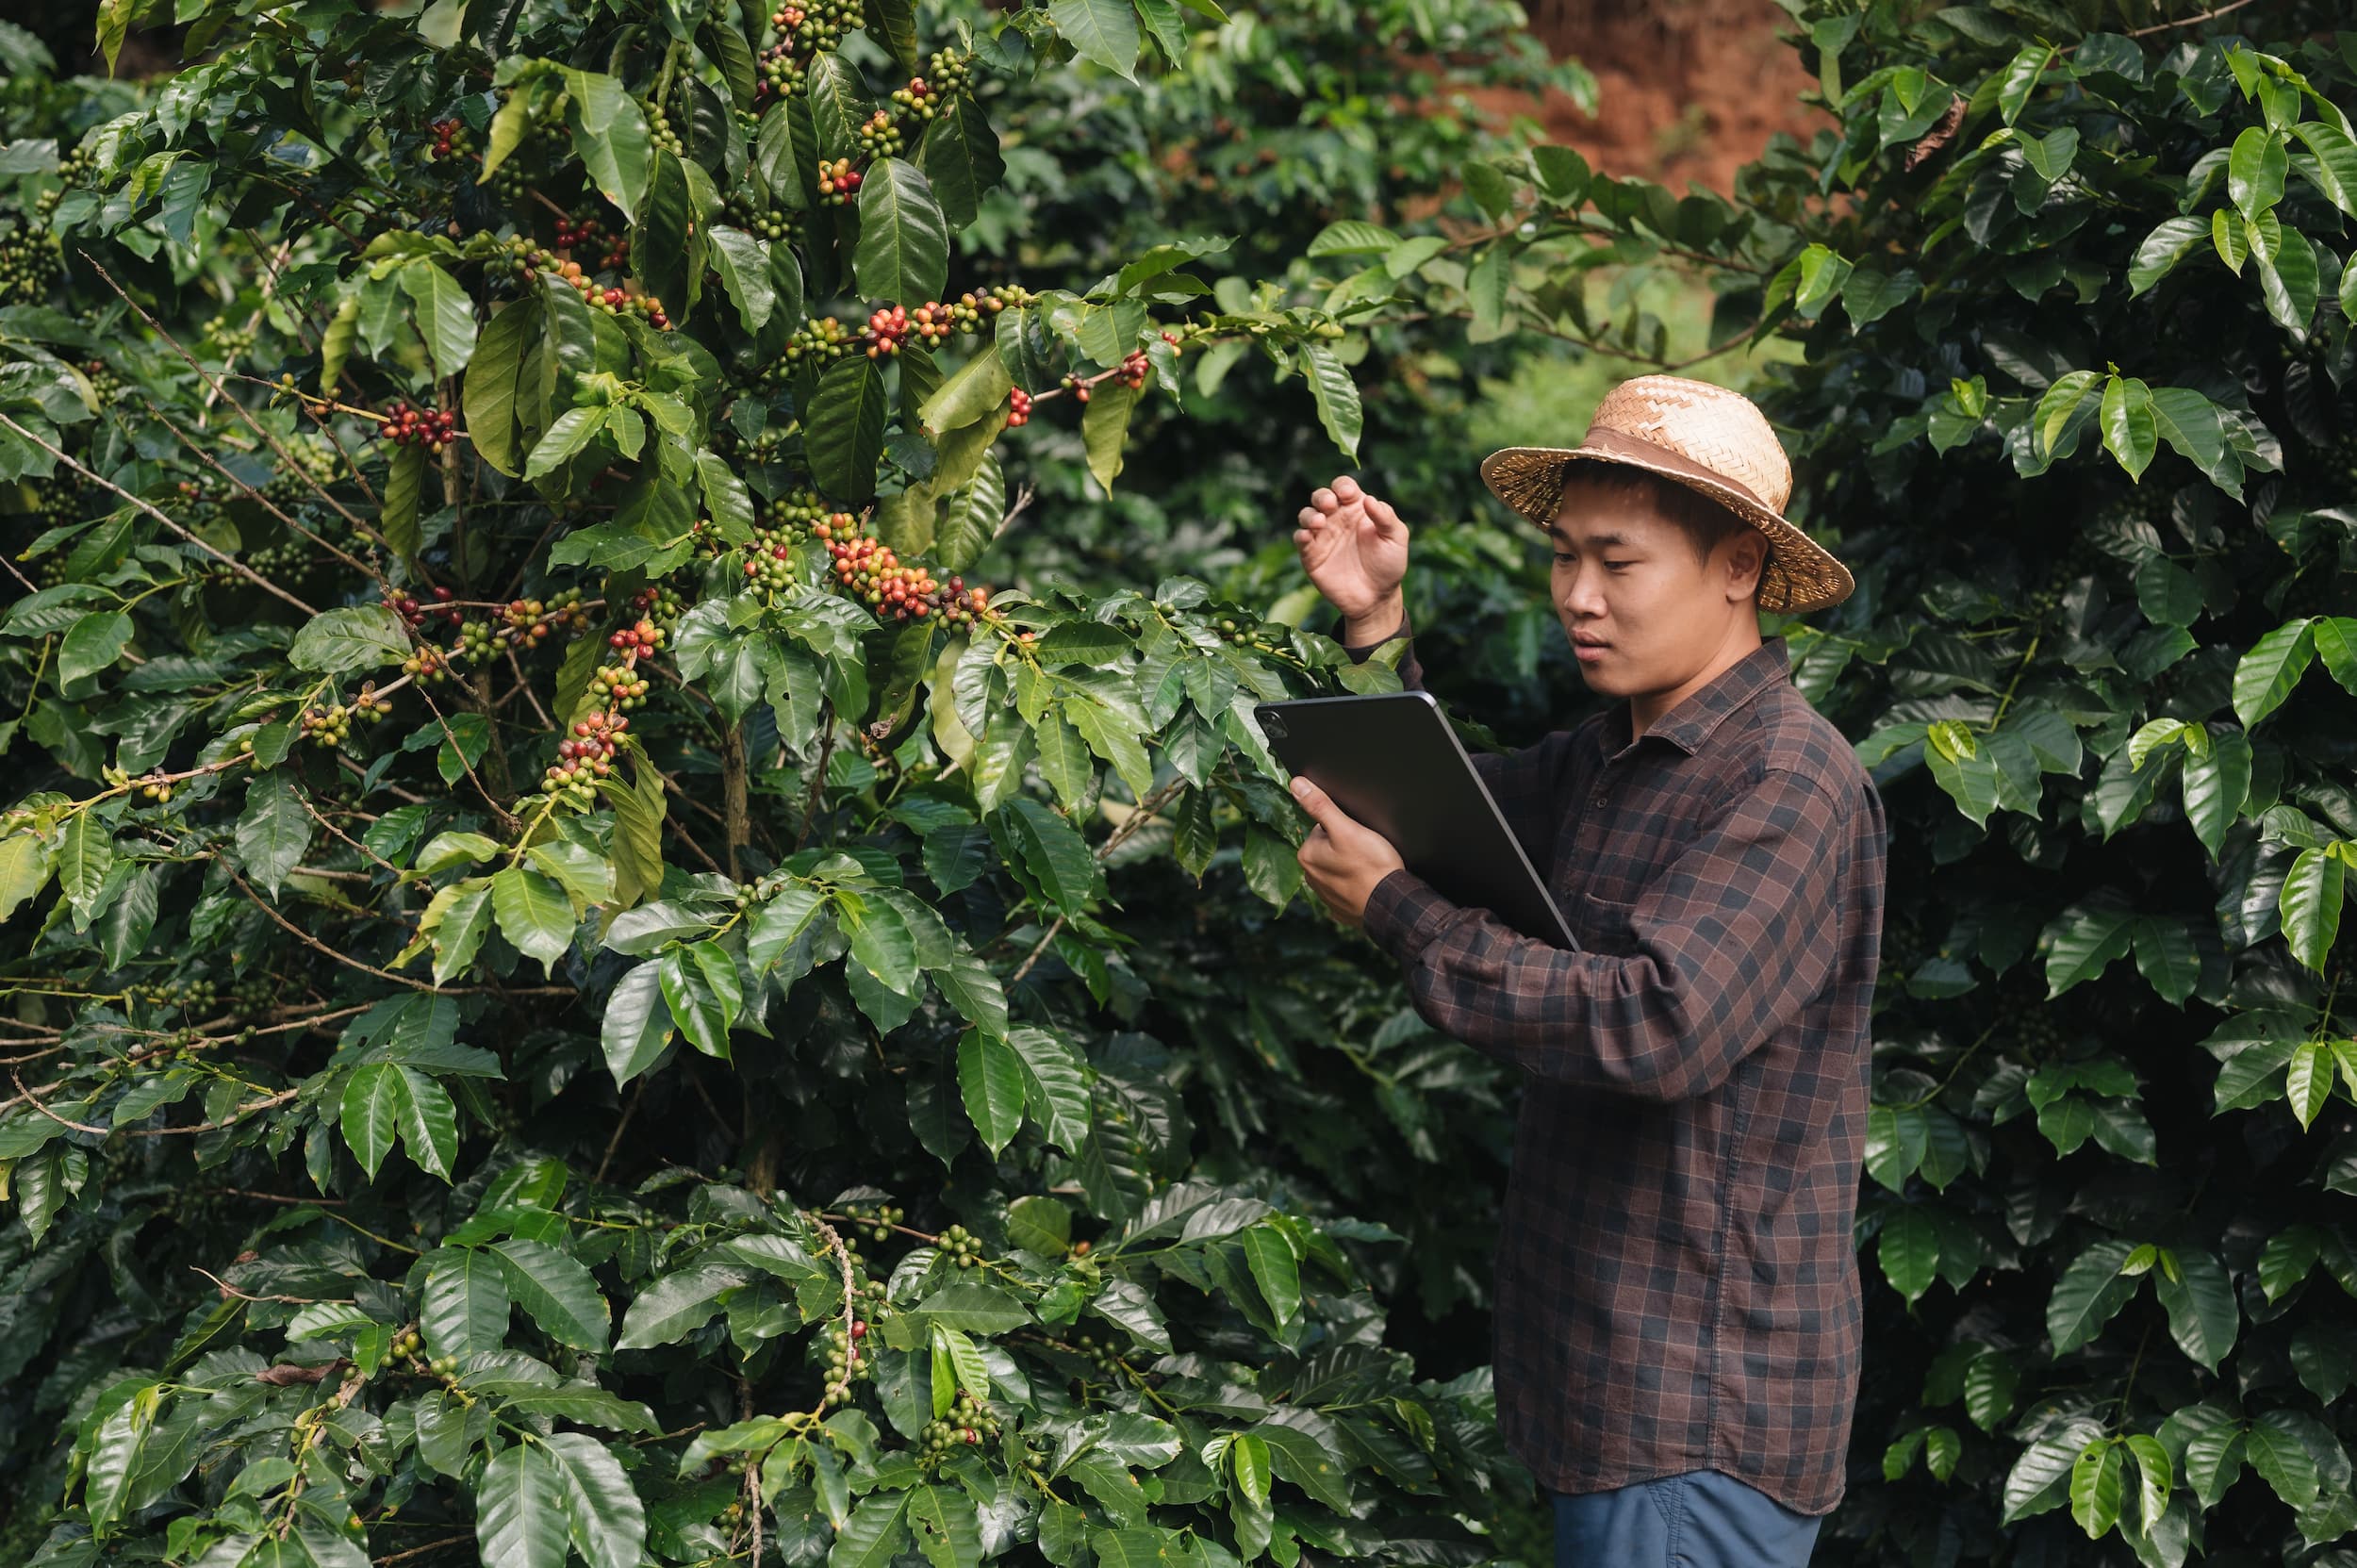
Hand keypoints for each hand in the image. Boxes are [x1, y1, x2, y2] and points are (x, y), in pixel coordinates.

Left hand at [1290, 776, 1404, 928]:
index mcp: (1307, 855)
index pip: (1322, 828)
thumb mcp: (1346, 828)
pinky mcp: (1340, 908)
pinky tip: (1368, 883)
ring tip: (1368, 867)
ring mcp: (1325, 895)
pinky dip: (1357, 885)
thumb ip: (1320, 805)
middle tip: (1365, 851)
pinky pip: (1347, 889)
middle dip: (1345, 846)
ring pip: (1338, 868)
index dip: (1343, 827)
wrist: (1391, 903)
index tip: (1357, 836)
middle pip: (1329, 848)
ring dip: (1351, 866)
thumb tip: (1296, 784)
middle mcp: (1310, 876)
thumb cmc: (1371, 865)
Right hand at [1294, 475, 1408, 633]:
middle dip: (1322, 496)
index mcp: (1356, 509)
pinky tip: (1308, 536)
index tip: (1349, 495)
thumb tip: (1368, 499)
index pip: (1344, 487)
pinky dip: (1300, 534)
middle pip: (1321, 497)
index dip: (1343, 486)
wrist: (1376, 598)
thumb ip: (1385, 517)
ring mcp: (1323, 536)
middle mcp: (1337, 519)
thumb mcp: (1396, 538)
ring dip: (1309, 515)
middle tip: (1330, 505)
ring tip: (1320, 522)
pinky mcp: (1311, 555)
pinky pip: (1300, 539)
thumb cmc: (1389, 564)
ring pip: (1306, 515)